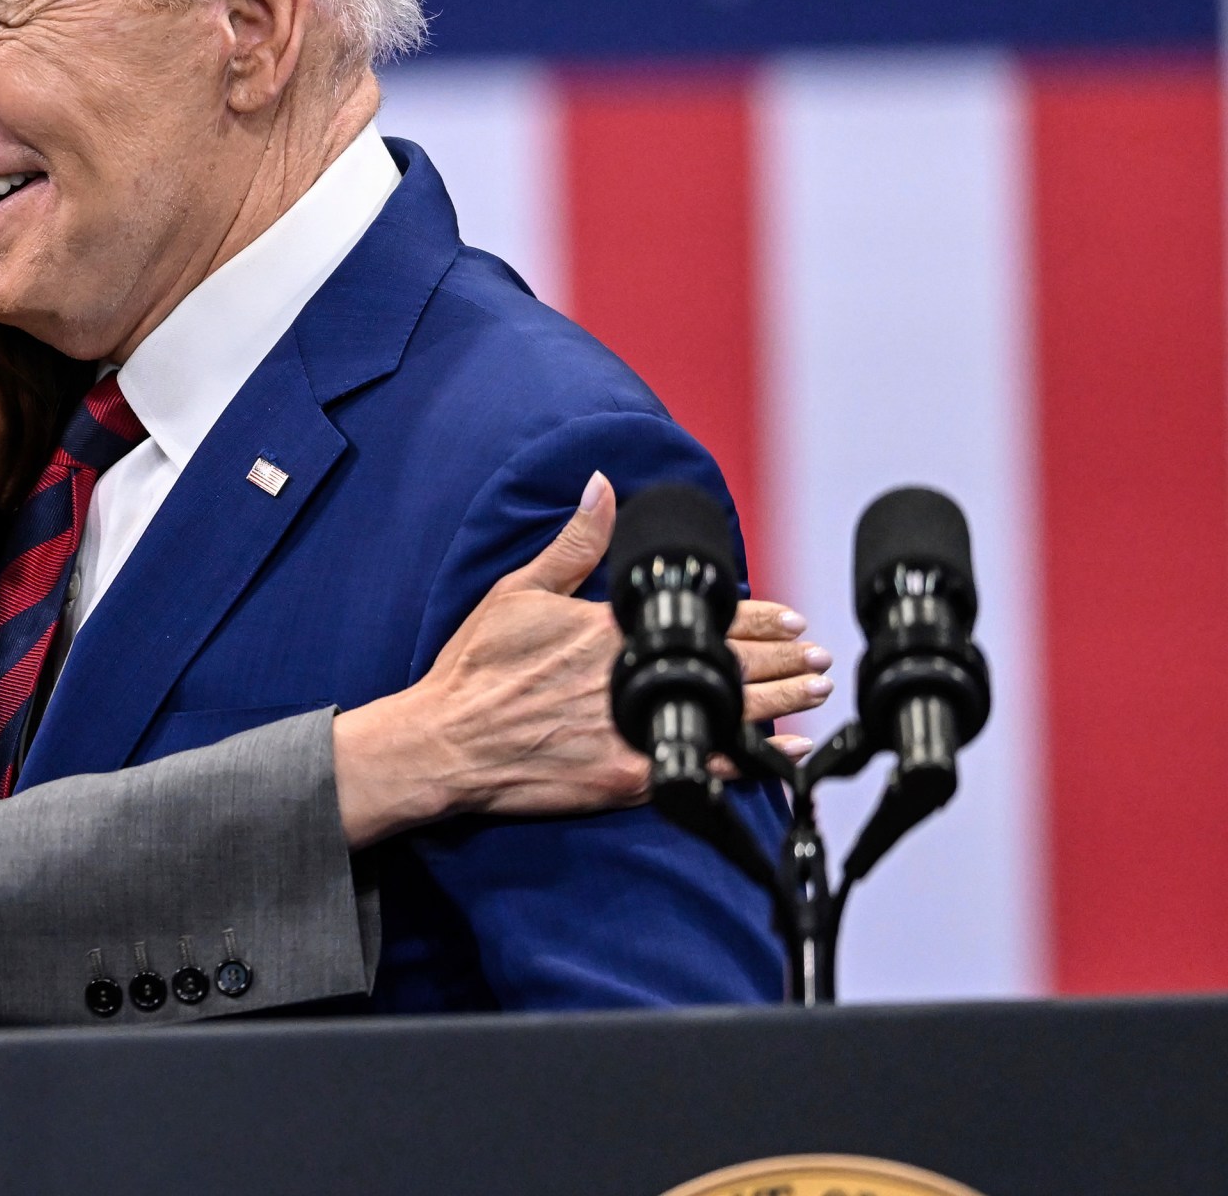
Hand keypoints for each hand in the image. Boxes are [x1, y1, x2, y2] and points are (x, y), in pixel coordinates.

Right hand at [329, 474, 832, 845]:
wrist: (445, 742)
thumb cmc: (474, 669)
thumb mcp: (517, 592)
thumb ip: (573, 544)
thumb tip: (603, 488)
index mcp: (609, 630)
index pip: (703, 618)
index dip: (756, 617)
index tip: (790, 617)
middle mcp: (629, 679)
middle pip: (729, 666)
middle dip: (784, 660)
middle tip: (819, 657)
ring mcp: (631, 731)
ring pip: (726, 715)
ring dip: (780, 703)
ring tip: (814, 693)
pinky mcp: (625, 778)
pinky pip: (702, 768)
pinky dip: (748, 764)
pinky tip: (780, 758)